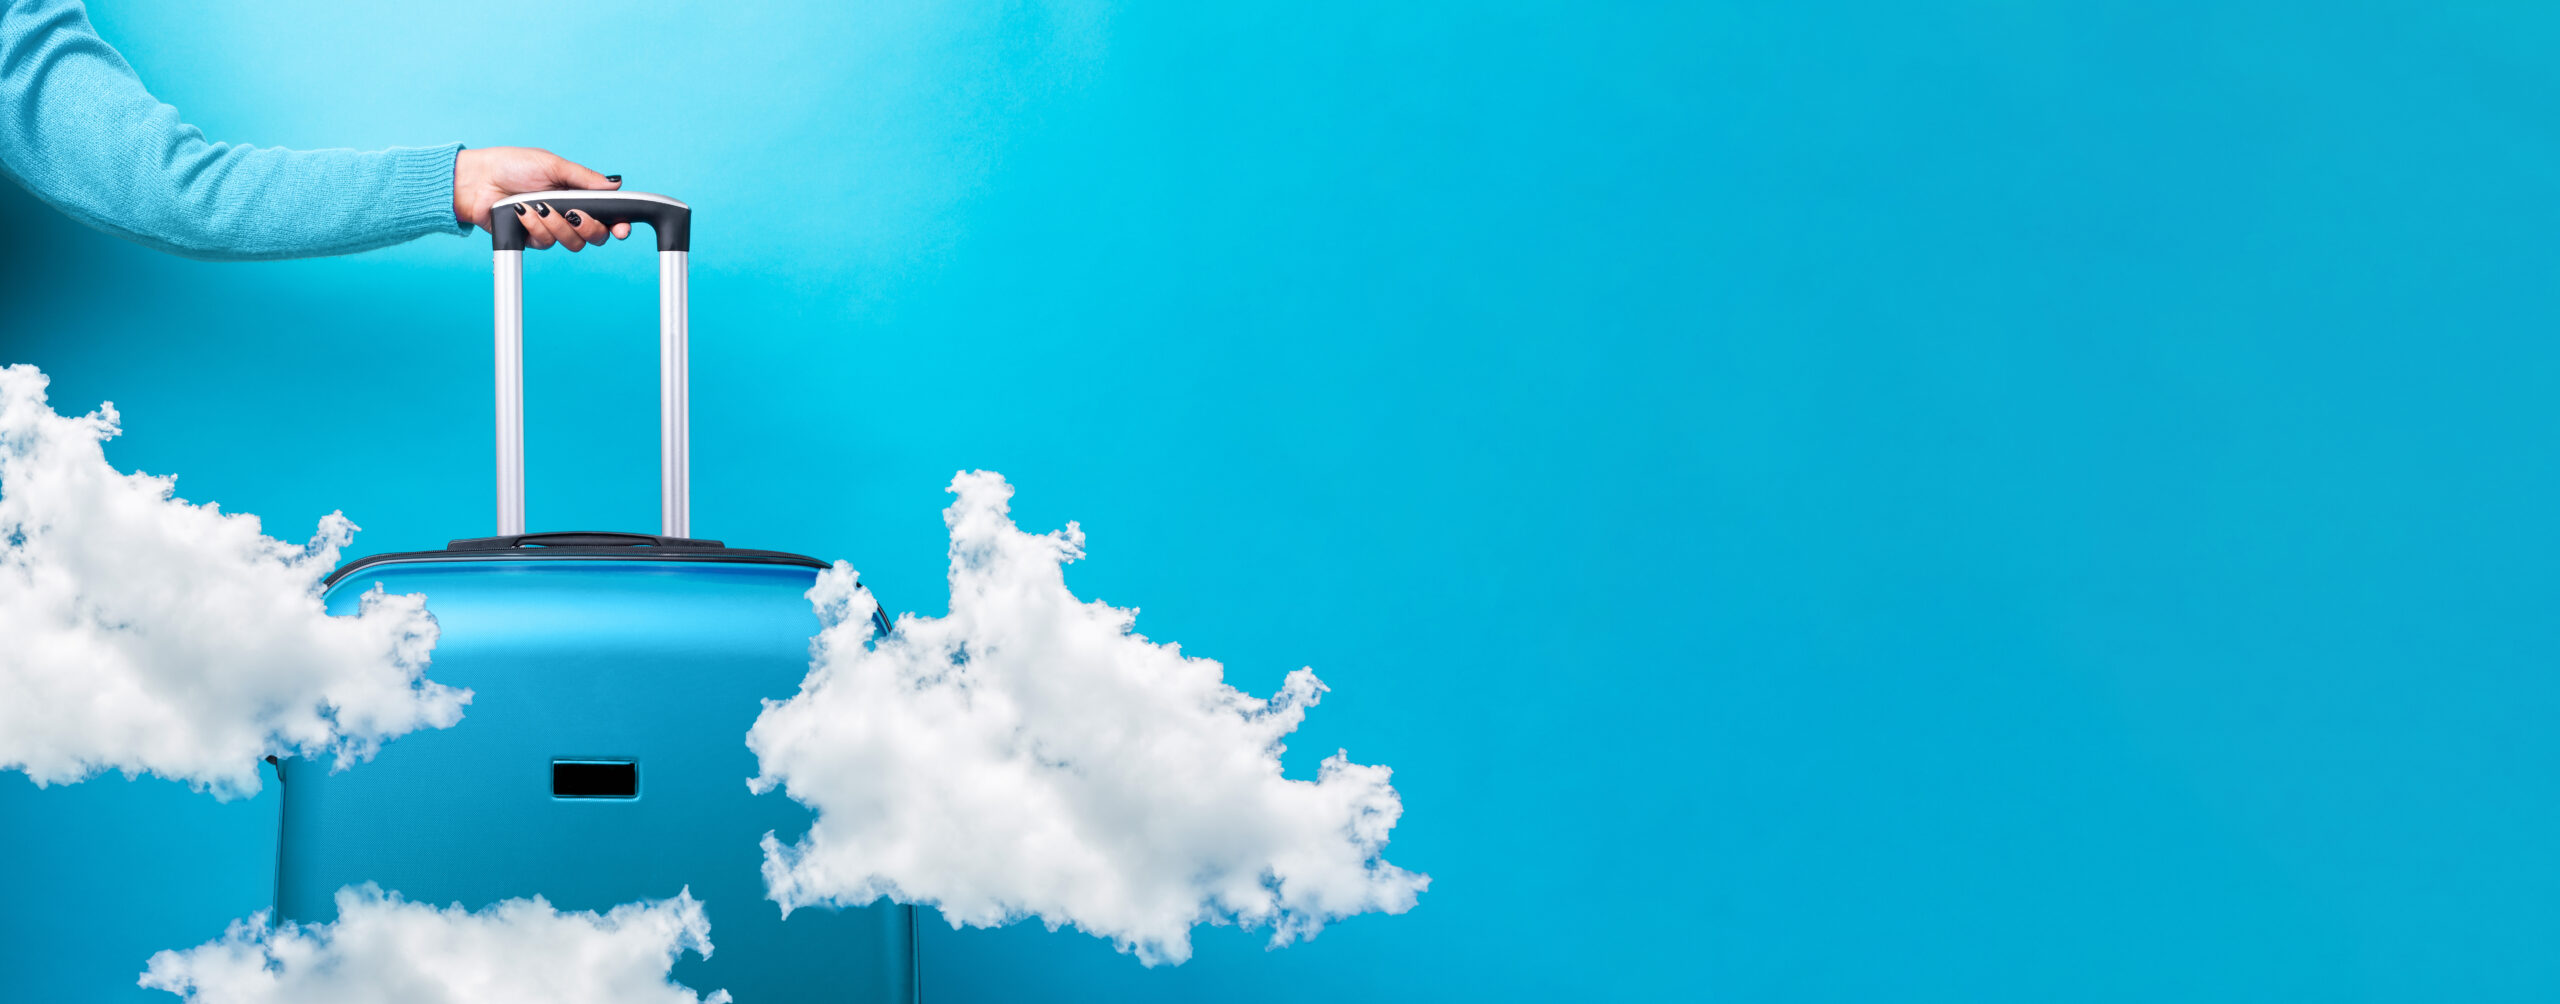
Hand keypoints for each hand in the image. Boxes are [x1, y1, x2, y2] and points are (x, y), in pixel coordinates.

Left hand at [452, 147, 629, 251]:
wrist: (477, 180)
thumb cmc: (512, 165)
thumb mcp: (552, 165)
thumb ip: (585, 178)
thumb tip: (615, 183)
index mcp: (578, 194)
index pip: (607, 216)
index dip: (619, 226)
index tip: (621, 229)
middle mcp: (568, 214)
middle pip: (596, 237)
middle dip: (588, 228)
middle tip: (574, 215)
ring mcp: (551, 228)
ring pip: (572, 244)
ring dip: (556, 225)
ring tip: (538, 206)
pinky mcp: (533, 239)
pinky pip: (545, 244)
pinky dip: (534, 226)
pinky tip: (521, 211)